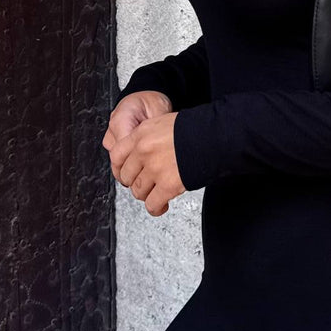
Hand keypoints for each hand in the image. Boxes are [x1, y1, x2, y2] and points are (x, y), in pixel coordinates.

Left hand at [102, 94, 185, 216]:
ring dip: (146, 195)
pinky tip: (161, 205)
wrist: (214, 136)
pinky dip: (156, 208)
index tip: (125, 172)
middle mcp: (145, 151)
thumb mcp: (164, 122)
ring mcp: (155, 169)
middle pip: (126, 176)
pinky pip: (152, 204)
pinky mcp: (168, 185)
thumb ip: (148, 136)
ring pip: (138, 191)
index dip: (120, 167)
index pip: (116, 155)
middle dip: (134, 182)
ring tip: (156, 193)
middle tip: (144, 183)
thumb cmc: (195, 129)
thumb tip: (139, 150)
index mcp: (142, 134)